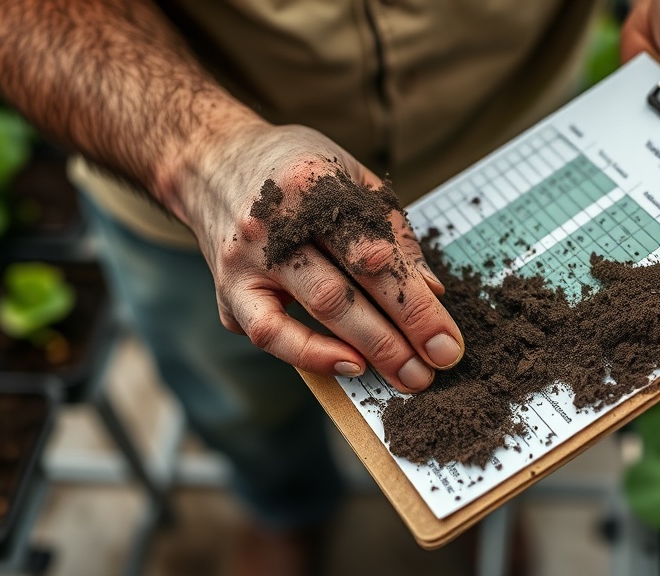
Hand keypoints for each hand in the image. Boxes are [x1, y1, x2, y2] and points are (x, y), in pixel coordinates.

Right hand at [169, 121, 463, 393]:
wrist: (212, 162)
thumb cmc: (297, 168)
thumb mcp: (351, 175)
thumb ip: (392, 230)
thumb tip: (431, 291)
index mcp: (311, 186)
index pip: (375, 255)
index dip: (416, 304)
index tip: (448, 341)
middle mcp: (272, 225)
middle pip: (344, 292)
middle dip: (397, 338)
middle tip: (432, 370)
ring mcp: (244, 261)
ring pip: (310, 314)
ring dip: (365, 351)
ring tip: (404, 377)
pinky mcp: (226, 291)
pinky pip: (268, 333)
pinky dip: (310, 355)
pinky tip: (350, 365)